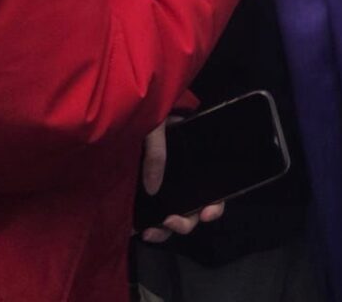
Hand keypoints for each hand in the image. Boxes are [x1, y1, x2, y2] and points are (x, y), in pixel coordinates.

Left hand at [139, 121, 224, 242]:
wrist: (127, 109)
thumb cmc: (150, 113)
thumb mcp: (156, 125)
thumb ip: (157, 151)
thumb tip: (153, 187)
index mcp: (195, 162)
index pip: (215, 190)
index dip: (215, 206)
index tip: (205, 212)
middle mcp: (184, 179)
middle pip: (194, 210)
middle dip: (185, 223)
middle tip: (169, 221)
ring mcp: (165, 188)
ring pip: (174, 219)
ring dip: (165, 231)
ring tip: (150, 231)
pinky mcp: (146, 195)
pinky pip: (153, 217)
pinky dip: (149, 227)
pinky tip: (138, 230)